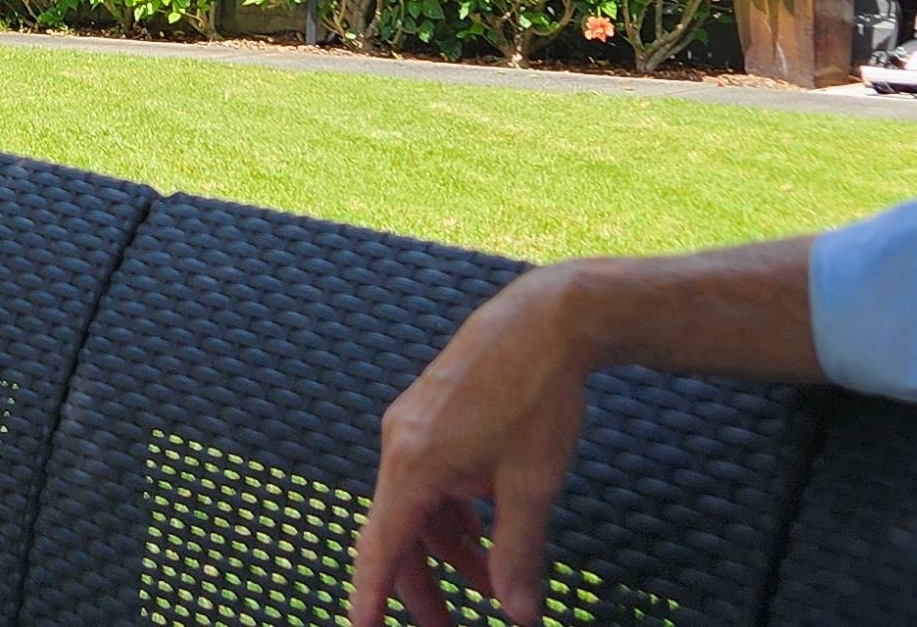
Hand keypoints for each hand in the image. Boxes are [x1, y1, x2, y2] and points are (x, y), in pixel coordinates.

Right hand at [345, 264, 602, 626]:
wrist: (546, 318)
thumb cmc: (537, 395)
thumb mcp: (531, 485)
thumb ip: (518, 555)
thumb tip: (521, 615)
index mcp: (414, 465)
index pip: (381, 549)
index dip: (370, 598)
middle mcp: (400, 445)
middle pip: (398, 535)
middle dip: (422, 588)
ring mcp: (414, 428)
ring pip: (419, 509)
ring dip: (449, 552)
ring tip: (490, 585)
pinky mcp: (432, 416)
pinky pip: (430, 481)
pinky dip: (453, 515)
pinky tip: (485, 531)